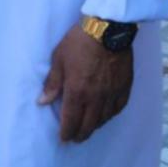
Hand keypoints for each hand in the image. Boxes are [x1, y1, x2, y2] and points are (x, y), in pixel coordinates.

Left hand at [38, 23, 133, 142]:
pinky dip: (111, 115)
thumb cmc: (80, 41)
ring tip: (89, 127)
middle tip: (75, 138)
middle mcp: (95, 98)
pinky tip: (107, 114)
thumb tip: (42, 102)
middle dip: (80, 135)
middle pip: (88, 126)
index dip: (66, 133)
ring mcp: (111, 93)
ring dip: (94, 126)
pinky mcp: (125, 86)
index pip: (71, 122)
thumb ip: (52, 83)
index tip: (63, 138)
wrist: (109, 27)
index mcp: (77, 92)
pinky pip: (118, 108)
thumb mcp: (59, 59)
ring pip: (103, 119)